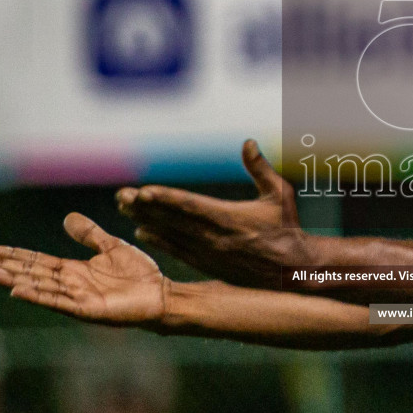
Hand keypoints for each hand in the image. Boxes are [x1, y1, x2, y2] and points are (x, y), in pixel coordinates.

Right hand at [0, 213, 169, 325]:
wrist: (162, 295)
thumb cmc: (140, 275)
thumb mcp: (111, 246)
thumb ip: (89, 235)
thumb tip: (66, 218)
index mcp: (73, 271)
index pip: (35, 262)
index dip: (12, 256)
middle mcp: (70, 285)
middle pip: (30, 274)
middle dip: (3, 268)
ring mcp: (77, 299)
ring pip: (38, 287)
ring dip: (13, 280)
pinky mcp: (88, 310)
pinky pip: (58, 302)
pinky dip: (38, 296)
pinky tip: (18, 290)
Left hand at [116, 139, 306, 287]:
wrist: (291, 270)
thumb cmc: (287, 227)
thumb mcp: (279, 194)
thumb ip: (260, 168)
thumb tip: (248, 142)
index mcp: (229, 218)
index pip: (190, 206)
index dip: (165, 198)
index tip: (143, 190)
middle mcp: (214, 237)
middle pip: (173, 219)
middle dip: (145, 207)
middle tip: (121, 196)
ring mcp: (209, 252)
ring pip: (171, 234)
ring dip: (146, 220)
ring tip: (125, 209)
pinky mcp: (208, 263)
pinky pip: (177, 251)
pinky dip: (159, 241)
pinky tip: (141, 232)